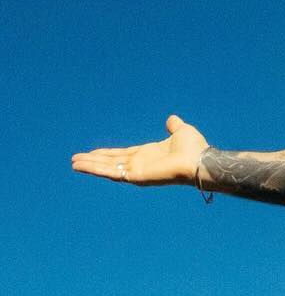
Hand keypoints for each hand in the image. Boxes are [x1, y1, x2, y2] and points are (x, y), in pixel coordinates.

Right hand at [72, 114, 207, 186]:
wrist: (200, 160)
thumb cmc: (194, 148)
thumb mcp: (181, 131)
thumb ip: (174, 126)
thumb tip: (171, 119)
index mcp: (148, 154)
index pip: (122, 154)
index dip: (106, 153)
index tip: (92, 152)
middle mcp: (140, 164)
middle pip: (111, 162)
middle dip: (93, 160)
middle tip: (75, 159)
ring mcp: (137, 171)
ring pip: (108, 168)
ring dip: (90, 165)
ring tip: (73, 163)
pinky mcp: (135, 176)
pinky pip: (111, 172)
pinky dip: (96, 169)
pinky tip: (82, 166)